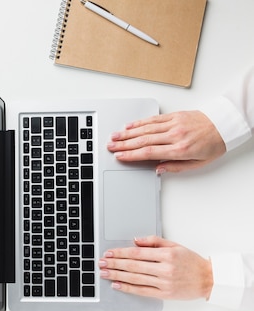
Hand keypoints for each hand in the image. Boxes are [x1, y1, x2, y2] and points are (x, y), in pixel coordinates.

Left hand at [98, 236, 212, 300]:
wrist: (208, 279)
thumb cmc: (191, 261)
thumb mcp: (174, 245)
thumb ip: (154, 241)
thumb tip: (135, 240)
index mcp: (166, 255)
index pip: (137, 253)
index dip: (120, 253)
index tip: (109, 253)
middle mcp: (164, 269)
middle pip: (133, 265)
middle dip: (114, 264)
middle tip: (101, 263)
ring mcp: (164, 282)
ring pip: (135, 278)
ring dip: (117, 275)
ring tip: (104, 273)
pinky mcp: (164, 294)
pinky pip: (142, 291)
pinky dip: (128, 288)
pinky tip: (117, 285)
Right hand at [108, 111, 225, 172]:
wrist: (226, 124)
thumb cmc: (213, 145)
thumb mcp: (198, 163)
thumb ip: (176, 167)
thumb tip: (158, 169)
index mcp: (180, 149)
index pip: (149, 153)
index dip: (132, 155)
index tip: (120, 156)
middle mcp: (175, 135)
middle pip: (143, 140)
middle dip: (124, 144)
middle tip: (110, 147)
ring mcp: (174, 124)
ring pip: (145, 129)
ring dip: (127, 133)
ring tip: (114, 137)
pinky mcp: (175, 115)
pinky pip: (154, 119)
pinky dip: (140, 122)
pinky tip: (129, 126)